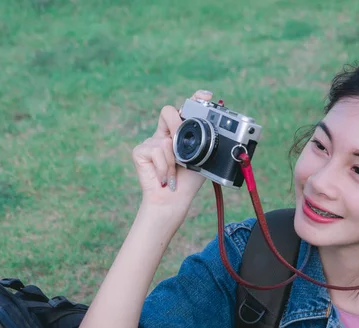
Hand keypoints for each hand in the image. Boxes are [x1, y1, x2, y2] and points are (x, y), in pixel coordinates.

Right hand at [132, 90, 213, 212]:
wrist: (173, 200)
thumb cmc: (188, 181)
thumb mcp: (203, 159)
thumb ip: (206, 143)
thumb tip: (219, 132)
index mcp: (181, 132)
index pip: (186, 109)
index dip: (194, 99)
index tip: (205, 96)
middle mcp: (165, 133)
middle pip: (168, 112)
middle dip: (178, 125)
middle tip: (183, 146)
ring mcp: (151, 142)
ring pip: (165, 139)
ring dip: (175, 161)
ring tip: (175, 173)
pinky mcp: (140, 151)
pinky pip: (156, 151)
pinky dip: (165, 167)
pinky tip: (164, 177)